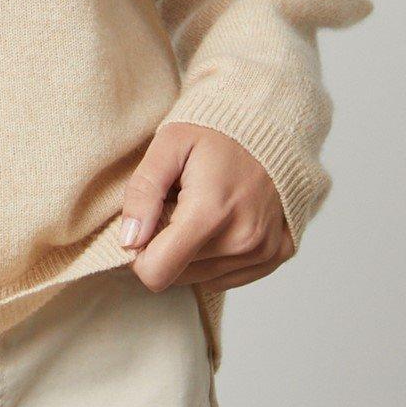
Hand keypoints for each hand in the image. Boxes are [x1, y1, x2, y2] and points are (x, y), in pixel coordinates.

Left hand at [117, 124, 290, 293]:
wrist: (274, 127)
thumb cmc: (216, 134)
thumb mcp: (168, 145)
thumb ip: (142, 192)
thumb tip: (130, 241)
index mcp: (211, 213)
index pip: (157, 273)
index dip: (140, 256)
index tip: (145, 228)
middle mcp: (241, 240)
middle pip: (176, 276)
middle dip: (168, 247)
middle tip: (179, 208)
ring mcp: (263, 251)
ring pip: (201, 279)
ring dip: (192, 252)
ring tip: (203, 212)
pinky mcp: (276, 255)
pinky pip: (228, 278)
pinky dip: (217, 256)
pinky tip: (223, 223)